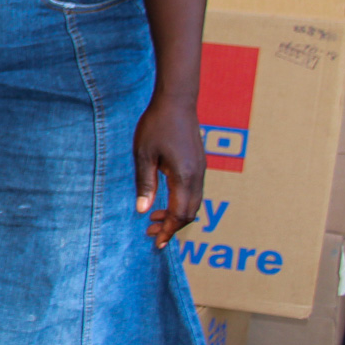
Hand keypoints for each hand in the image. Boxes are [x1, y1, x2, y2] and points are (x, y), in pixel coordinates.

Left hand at [133, 96, 204, 247]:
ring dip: (177, 215)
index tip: (156, 243)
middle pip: (190, 213)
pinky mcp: (199, 164)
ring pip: (194, 203)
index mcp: (185, 177)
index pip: (180, 214)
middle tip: (151, 231)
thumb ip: (145, 184)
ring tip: (155, 218)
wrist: (177, 101)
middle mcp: (197, 176)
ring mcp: (201, 170)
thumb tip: (143, 210)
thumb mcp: (143, 155)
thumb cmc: (156, 125)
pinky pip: (194, 191)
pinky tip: (165, 200)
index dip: (168, 231)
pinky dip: (182, 202)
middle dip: (173, 226)